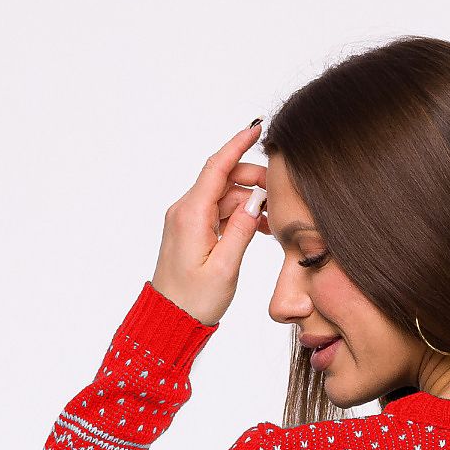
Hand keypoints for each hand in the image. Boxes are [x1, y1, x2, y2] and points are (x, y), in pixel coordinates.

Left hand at [151, 122, 269, 326]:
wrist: (169, 321)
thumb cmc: (194, 301)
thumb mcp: (225, 268)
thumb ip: (242, 230)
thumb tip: (256, 200)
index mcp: (191, 214)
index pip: (217, 167)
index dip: (238, 145)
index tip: (257, 129)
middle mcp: (185, 211)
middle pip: (222, 179)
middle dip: (252, 179)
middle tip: (279, 194)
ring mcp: (187, 220)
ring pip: (223, 197)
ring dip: (248, 202)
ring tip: (273, 221)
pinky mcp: (191, 231)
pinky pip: (218, 213)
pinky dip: (239, 215)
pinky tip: (258, 228)